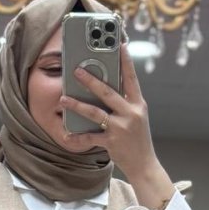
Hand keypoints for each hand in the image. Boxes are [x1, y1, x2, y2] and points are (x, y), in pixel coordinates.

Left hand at [60, 44, 161, 185]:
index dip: (126, 61)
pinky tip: (67, 135)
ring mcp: (121, 128)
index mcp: (138, 104)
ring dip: (77, 105)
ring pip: (95, 113)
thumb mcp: (137, 117)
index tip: (120, 44)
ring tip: (63, 98)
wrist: (144, 165)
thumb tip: (107, 87)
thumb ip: (125, 102)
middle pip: (108, 93)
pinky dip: (78, 138)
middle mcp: (131, 114)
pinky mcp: (112, 142)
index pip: (132, 78)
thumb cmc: (138, 139)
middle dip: (91, 80)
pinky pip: (90, 138)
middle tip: (76, 70)